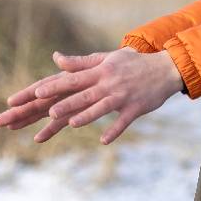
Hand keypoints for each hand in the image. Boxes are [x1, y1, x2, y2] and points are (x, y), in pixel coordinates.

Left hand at [0, 48, 183, 144]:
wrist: (166, 68)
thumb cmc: (133, 63)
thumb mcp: (107, 59)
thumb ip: (81, 62)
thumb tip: (55, 59)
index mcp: (99, 72)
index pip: (71, 79)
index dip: (54, 86)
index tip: (35, 92)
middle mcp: (108, 83)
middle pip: (83, 94)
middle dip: (65, 102)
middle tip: (47, 111)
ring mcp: (122, 96)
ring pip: (101, 107)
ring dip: (86, 115)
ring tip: (70, 123)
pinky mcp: (136, 108)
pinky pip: (123, 121)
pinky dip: (114, 130)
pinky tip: (103, 141)